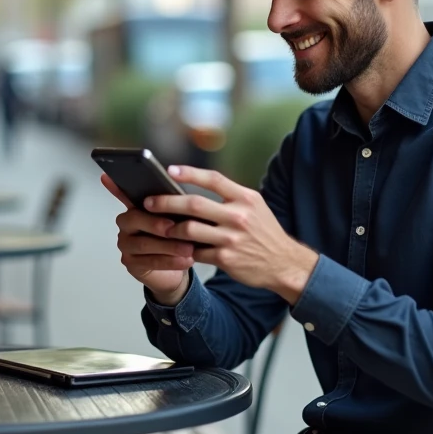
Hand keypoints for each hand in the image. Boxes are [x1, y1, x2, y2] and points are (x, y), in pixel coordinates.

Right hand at [102, 174, 191, 303]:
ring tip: (188, 248)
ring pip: (144, 243)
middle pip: (134, 220)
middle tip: (174, 227)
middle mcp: (126, 225)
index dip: (116, 187)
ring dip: (168, 246)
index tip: (111, 179)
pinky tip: (186, 260)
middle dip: (155, 223)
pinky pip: (150, 262)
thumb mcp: (179, 219)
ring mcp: (126, 245)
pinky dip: (170, 261)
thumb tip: (184, 193)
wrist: (176, 268)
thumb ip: (174, 206)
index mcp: (136, 207)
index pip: (125, 194)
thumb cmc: (176, 238)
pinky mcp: (131, 264)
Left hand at [144, 165, 318, 304]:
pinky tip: (176, 248)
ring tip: (162, 228)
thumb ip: (230, 195)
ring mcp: (231, 239)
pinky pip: (196, 252)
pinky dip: (184, 250)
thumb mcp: (254, 206)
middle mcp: (239, 216)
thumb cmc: (264, 232)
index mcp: (245, 198)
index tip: (169, 170)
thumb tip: (196, 185)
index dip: (189, 173)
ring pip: (189, 230)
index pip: (213, 179)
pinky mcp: (226, 259)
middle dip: (166, 202)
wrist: (283, 263)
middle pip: (194, 204)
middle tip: (149, 202)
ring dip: (171, 229)